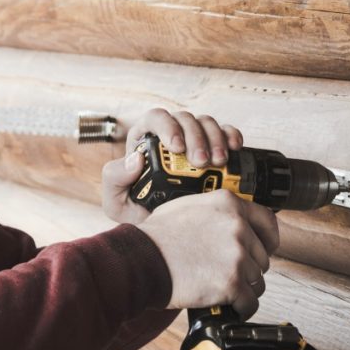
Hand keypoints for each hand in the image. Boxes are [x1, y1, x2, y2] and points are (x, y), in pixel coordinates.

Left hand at [101, 109, 243, 224]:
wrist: (168, 231)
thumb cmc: (139, 212)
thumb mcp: (116, 201)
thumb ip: (114, 178)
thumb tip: (135, 158)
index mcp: (145, 140)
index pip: (156, 117)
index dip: (168, 127)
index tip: (177, 148)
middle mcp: (170, 134)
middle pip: (185, 118)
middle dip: (195, 136)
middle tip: (201, 161)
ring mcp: (194, 139)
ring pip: (206, 122)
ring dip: (215, 138)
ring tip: (218, 162)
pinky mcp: (214, 147)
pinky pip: (225, 131)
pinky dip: (231, 135)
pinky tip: (234, 149)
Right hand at [137, 190, 279, 317]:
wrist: (143, 260)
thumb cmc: (156, 236)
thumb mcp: (186, 206)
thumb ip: (213, 210)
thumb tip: (226, 220)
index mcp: (228, 205)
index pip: (267, 221)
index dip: (268, 239)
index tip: (265, 248)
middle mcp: (237, 227)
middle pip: (262, 256)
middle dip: (249, 268)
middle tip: (230, 273)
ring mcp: (236, 255)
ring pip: (257, 281)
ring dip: (244, 288)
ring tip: (224, 290)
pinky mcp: (232, 282)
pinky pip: (250, 302)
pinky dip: (242, 308)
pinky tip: (231, 307)